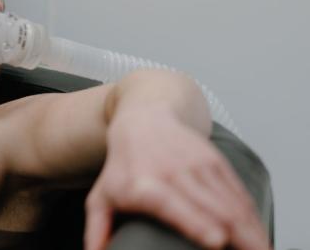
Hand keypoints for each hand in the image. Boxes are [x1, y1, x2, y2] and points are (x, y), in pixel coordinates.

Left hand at [84, 108, 269, 249]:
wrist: (143, 118)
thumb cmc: (122, 165)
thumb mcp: (102, 196)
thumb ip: (98, 229)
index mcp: (144, 185)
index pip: (174, 204)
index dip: (198, 223)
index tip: (216, 241)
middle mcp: (174, 173)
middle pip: (215, 210)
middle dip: (238, 239)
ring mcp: (199, 165)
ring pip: (233, 204)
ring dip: (252, 233)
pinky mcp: (217, 161)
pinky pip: (239, 194)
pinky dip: (252, 218)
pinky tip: (258, 238)